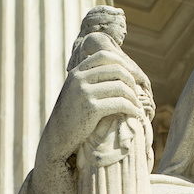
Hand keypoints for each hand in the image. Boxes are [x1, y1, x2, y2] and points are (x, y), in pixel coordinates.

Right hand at [35, 49, 144, 169]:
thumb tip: (120, 69)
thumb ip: (91, 78)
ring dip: (134, 97)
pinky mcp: (91, 108)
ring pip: (121, 87)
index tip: (133, 76)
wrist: (57, 137)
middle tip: (136, 94)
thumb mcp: (77, 90)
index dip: (123, 63)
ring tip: (136, 105)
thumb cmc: (73, 114)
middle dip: (131, 82)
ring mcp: (84, 93)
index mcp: (77, 72)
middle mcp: (79, 79)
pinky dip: (132, 108)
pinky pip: (120, 103)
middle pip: (117, 70)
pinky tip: (135, 113)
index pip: (105, 56)